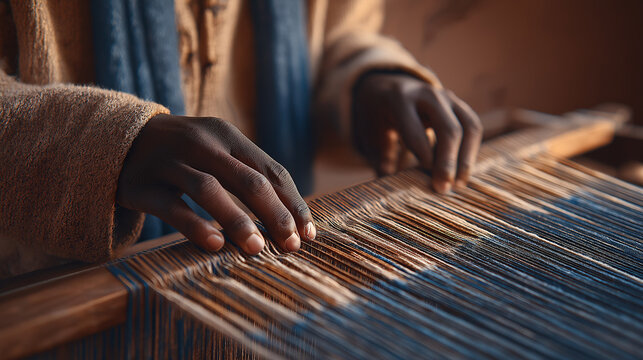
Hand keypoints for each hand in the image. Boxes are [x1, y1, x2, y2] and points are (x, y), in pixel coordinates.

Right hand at [117, 114, 315, 254]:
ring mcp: (169, 162)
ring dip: (238, 221)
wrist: (121, 141)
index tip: (308, 233)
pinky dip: (196, 225)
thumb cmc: (184, 155)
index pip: (270, 170)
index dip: (292, 203)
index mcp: (227, 135)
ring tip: (257, 249)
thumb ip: (248, 174)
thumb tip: (290, 216)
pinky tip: (215, 245)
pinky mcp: (142, 184)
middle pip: (247, 180)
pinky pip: (172, 206)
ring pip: (210, 190)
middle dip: (274, 215)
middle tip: (291, 245)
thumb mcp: (216, 151)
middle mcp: (201, 143)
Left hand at [353, 72, 481, 192]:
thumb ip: (381, 159)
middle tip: (443, 188)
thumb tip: (391, 194)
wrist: (388, 87)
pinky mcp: (459, 104)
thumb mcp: (370, 133)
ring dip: (466, 158)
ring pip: (469, 127)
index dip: (426, 158)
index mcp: (399, 100)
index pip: (417, 131)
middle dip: (448, 162)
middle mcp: (427, 94)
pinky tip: (461, 172)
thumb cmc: (378, 117)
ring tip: (458, 184)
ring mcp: (447, 96)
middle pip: (449, 129)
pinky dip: (470, 151)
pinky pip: (473, 127)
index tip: (429, 181)